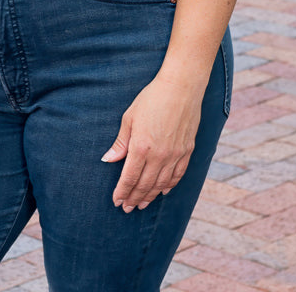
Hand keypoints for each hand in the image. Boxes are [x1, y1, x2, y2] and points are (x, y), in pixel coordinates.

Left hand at [101, 74, 204, 211]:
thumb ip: (121, 142)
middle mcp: (159, 156)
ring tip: (142, 204)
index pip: (129, 178)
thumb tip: (108, 160)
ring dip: (150, 196)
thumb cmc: (151, 98)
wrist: (181, 87)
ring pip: (161, 184)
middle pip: (144, 185)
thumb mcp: (130, 117)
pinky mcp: (187, 151)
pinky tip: (163, 191)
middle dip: (134, 198)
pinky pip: (178, 175)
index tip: (117, 201)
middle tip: (127, 208)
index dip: (122, 192)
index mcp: (141, 147)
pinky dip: (169, 185)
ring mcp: (175, 155)